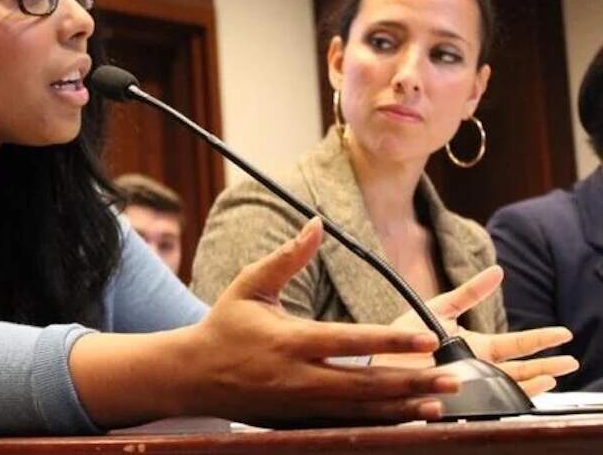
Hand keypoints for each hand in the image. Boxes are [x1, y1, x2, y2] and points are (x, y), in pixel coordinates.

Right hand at [180, 217, 459, 423]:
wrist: (194, 376)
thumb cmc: (224, 325)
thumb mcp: (251, 285)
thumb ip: (287, 257)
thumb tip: (317, 224)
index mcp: (290, 340)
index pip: (349, 340)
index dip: (390, 340)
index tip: (428, 339)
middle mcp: (300, 377)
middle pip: (366, 383)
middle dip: (412, 380)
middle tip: (453, 376)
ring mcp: (302, 404)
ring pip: (362, 410)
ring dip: (404, 406)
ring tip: (442, 400)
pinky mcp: (301, 420)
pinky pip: (349, 424)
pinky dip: (382, 422)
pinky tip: (410, 417)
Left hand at [379, 266, 577, 395]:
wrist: (375, 356)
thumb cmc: (405, 334)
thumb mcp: (439, 308)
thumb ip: (468, 293)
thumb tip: (497, 271)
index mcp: (476, 346)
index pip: (515, 345)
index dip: (540, 339)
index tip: (562, 334)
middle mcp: (477, 367)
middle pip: (519, 369)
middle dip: (547, 365)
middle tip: (570, 361)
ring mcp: (468, 383)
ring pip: (508, 386)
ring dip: (531, 382)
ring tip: (552, 376)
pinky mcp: (454, 397)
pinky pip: (484, 401)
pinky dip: (503, 396)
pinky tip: (518, 391)